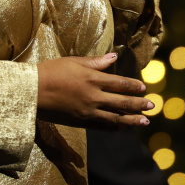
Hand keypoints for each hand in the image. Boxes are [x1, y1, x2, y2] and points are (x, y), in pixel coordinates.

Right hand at [37, 52, 152, 128]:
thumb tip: (114, 57)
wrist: (32, 92)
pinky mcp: (80, 122)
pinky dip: (114, 127)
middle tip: (152, 106)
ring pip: (115, 117)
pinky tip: (123, 127)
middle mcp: (93, 96)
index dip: (133, 86)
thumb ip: (96, 62)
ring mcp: (87, 111)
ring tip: (145, 121)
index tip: (144, 88)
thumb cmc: (51, 72)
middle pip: (121, 101)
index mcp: (92, 78)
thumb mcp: (74, 62)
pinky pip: (102, 126)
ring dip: (132, 119)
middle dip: (138, 104)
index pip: (119, 83)